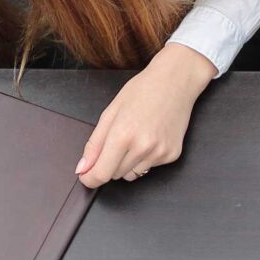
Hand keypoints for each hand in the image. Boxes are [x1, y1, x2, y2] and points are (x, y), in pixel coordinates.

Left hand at [77, 44, 214, 187]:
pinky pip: (149, 168)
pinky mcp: (172, 155)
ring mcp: (159, 153)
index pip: (101, 174)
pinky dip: (144, 158)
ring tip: (135, 138)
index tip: (86, 176)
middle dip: (109, 164)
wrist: (176, 81)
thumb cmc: (142, 91)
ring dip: (127, 163)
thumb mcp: (110, 113)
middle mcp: (142, 148)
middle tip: (116, 141)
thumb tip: (83, 168)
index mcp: (122, 135)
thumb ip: (94, 144)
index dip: (90, 178)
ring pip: (131, 174)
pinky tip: (150, 137)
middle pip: (114, 175)